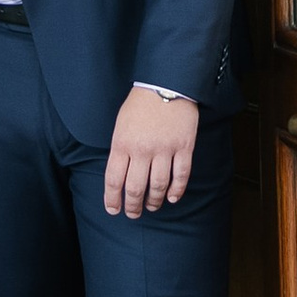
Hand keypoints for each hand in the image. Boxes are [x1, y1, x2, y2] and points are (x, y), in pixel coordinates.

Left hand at [104, 86, 197, 218]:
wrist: (166, 83)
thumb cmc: (140, 104)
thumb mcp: (120, 125)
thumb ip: (120, 149)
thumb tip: (119, 176)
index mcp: (122, 143)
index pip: (114, 180)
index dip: (112, 200)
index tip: (114, 210)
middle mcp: (142, 149)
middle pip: (136, 188)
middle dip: (133, 206)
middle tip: (133, 214)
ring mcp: (164, 149)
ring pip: (158, 186)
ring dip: (154, 201)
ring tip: (151, 207)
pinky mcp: (184, 147)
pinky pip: (181, 176)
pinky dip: (176, 191)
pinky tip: (171, 198)